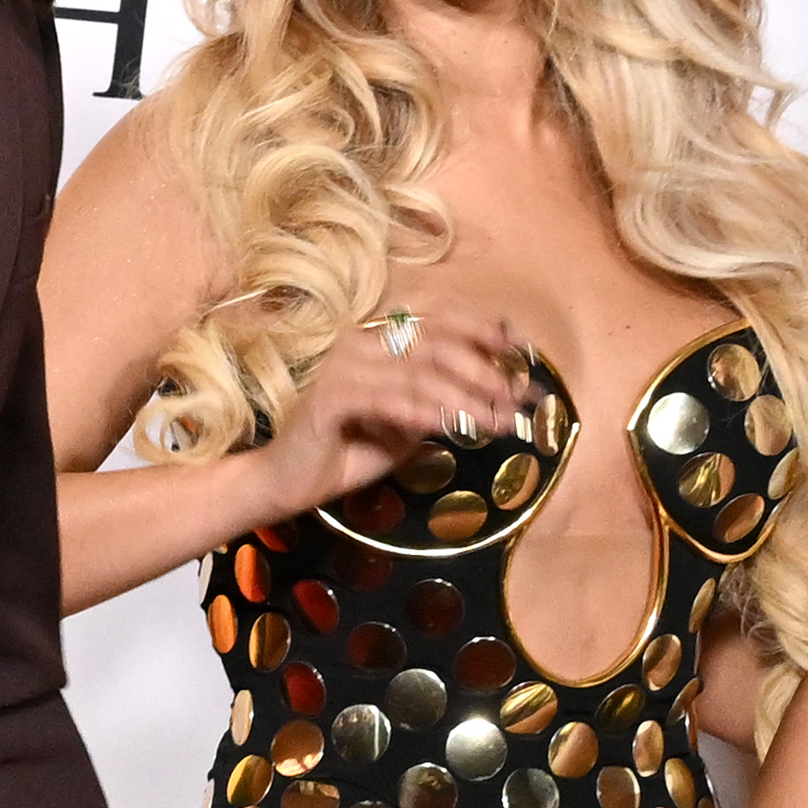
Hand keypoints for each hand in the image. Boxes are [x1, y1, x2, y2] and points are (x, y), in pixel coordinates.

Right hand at [257, 308, 536, 527]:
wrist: (285, 483)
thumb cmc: (346, 453)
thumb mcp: (405, 426)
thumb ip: (436, 405)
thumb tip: (488, 398)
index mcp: (376, 340)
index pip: (436, 323)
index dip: (481, 330)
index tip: (521, 347)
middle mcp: (360, 342)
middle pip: (435, 345)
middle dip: (485, 372)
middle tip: (520, 397)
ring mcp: (344, 366)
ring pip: (419, 374)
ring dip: (466, 398)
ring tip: (501, 421)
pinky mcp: (332, 397)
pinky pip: (391, 400)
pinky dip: (427, 413)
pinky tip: (456, 428)